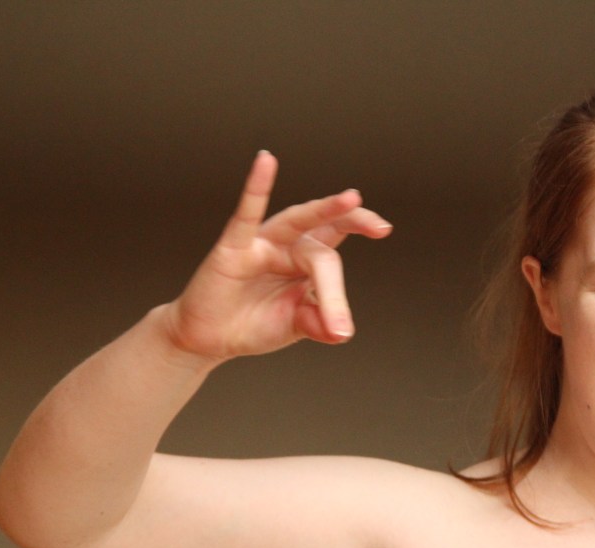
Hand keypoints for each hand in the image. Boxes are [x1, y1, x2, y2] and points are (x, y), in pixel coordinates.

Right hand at [164, 151, 392, 359]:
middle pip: (324, 232)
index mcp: (307, 260)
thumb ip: (319, 323)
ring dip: (324, 210)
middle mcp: (288, 245)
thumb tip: (342, 332)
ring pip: (298, 226)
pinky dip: (256, 188)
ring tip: (351, 200)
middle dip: (353, 223)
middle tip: (379, 226)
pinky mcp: (234, 247)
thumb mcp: (296, 326)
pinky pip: (245, 214)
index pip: (337, 244)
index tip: (384, 229)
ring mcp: (261, 243)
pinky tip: (266, 161)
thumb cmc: (255, 324)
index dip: (358, 230)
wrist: (210, 338)